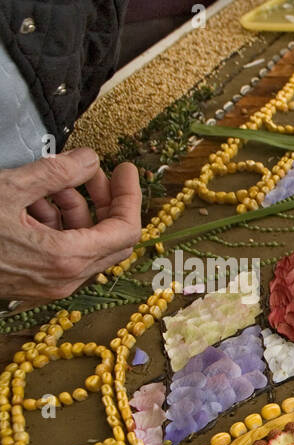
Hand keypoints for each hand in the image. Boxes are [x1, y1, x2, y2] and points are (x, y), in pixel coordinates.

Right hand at [0, 148, 141, 303]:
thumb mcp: (8, 189)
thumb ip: (55, 173)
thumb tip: (90, 160)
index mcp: (66, 258)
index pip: (126, 230)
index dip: (131, 196)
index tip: (127, 170)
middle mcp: (65, 278)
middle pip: (111, 238)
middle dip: (105, 200)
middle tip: (90, 172)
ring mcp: (52, 284)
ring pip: (84, 243)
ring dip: (75, 209)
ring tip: (46, 183)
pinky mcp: (36, 282)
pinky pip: (62, 251)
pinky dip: (57, 224)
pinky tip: (32, 202)